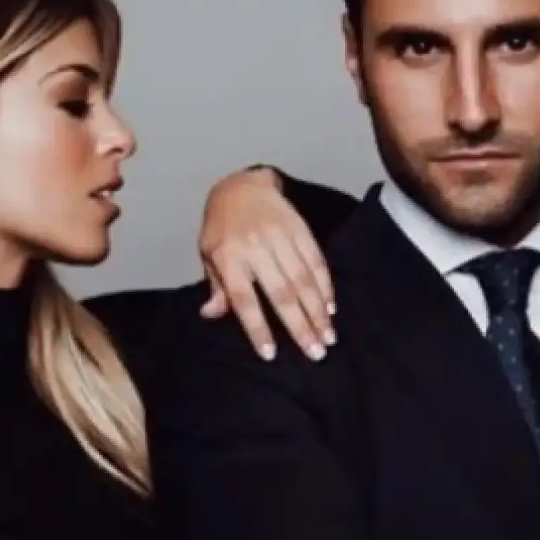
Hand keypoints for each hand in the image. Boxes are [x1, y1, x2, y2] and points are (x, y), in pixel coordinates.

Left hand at [198, 166, 335, 360]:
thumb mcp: (208, 253)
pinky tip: (331, 308)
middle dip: (299, 326)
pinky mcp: (299, 229)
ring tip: (328, 337)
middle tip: (314, 353)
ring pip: (303, 280)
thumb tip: (211, 315)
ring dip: (318, 311)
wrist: (242, 185)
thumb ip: (215, 286)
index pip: (244, 299)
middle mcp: (255, 248)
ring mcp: (280, 237)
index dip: (258, 327)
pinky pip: (316, 261)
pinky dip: (325, 286)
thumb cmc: (221, 227)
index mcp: (229, 257)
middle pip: (281, 293)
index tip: (270, 353)